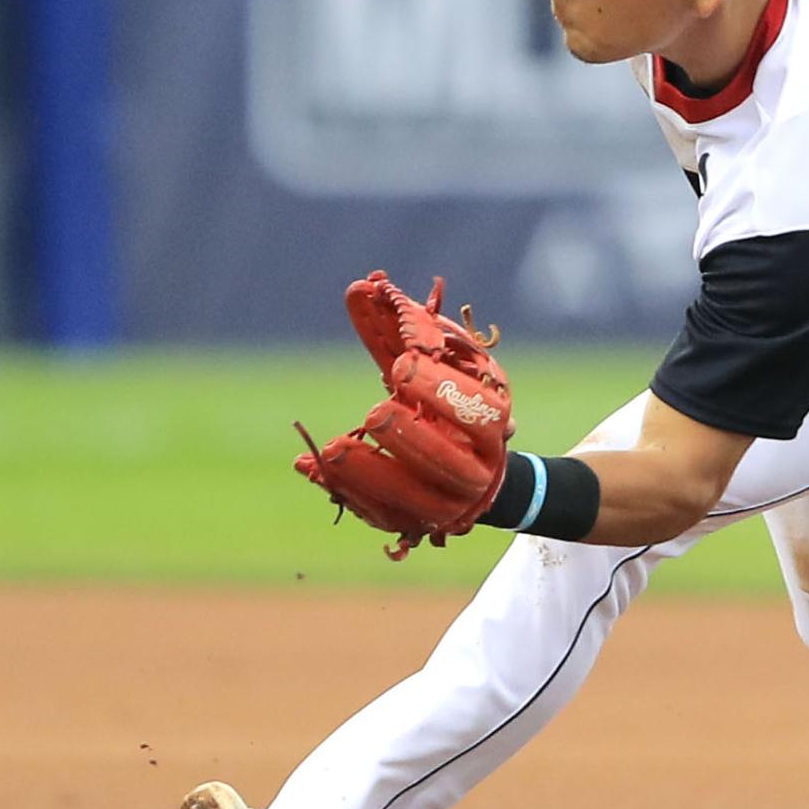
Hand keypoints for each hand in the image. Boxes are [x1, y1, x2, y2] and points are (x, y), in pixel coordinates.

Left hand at [290, 272, 512, 556]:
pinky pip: (385, 515)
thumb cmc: (450, 399)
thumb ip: (400, 330)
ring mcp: (449, 503)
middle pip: (452, 462)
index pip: (477, 409)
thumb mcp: (435, 361)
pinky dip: (351, 492)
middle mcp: (478, 468)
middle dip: (412, 437)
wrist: (478, 471)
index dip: (441, 390)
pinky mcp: (417, 523)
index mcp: (493, 422)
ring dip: (373, 474)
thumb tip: (363, 285)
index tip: (401, 366)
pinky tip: (316, 468)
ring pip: (418, 499)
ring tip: (331, 449)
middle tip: (374, 413)